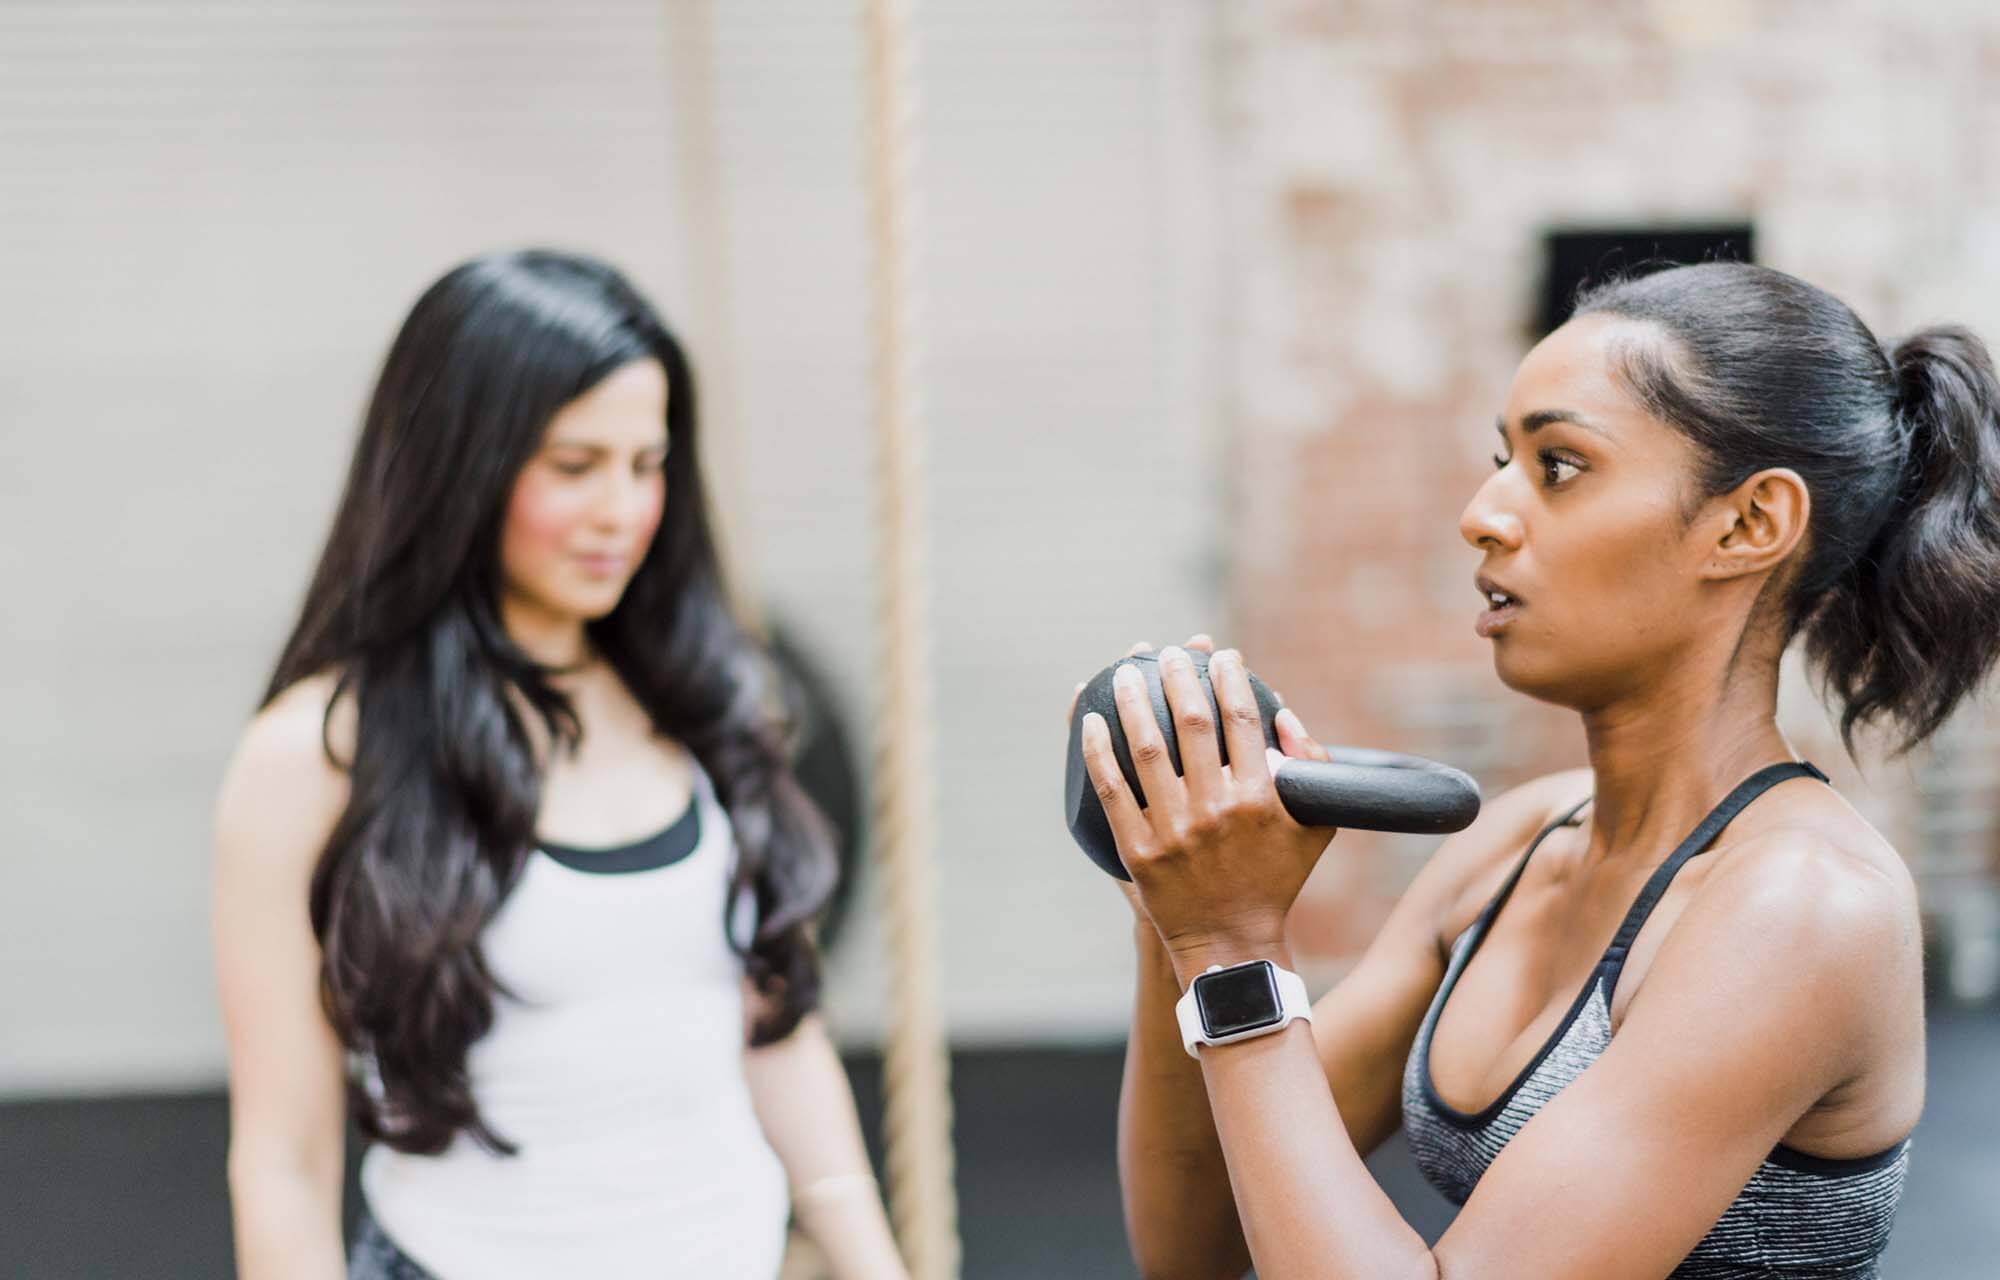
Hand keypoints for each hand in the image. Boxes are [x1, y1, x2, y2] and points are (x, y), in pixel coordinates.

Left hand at [1078, 643, 1336, 979]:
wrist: (1232, 944)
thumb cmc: (1276, 881)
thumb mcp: (1313, 828)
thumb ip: (1311, 768)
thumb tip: (1285, 714)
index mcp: (1259, 798)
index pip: (1242, 720)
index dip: (1230, 679)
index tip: (1221, 656)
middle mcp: (1215, 809)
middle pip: (1192, 723)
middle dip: (1180, 676)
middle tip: (1169, 652)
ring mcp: (1173, 830)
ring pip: (1146, 749)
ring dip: (1133, 702)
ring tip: (1126, 670)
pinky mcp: (1137, 850)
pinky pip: (1111, 789)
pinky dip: (1097, 750)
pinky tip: (1090, 719)